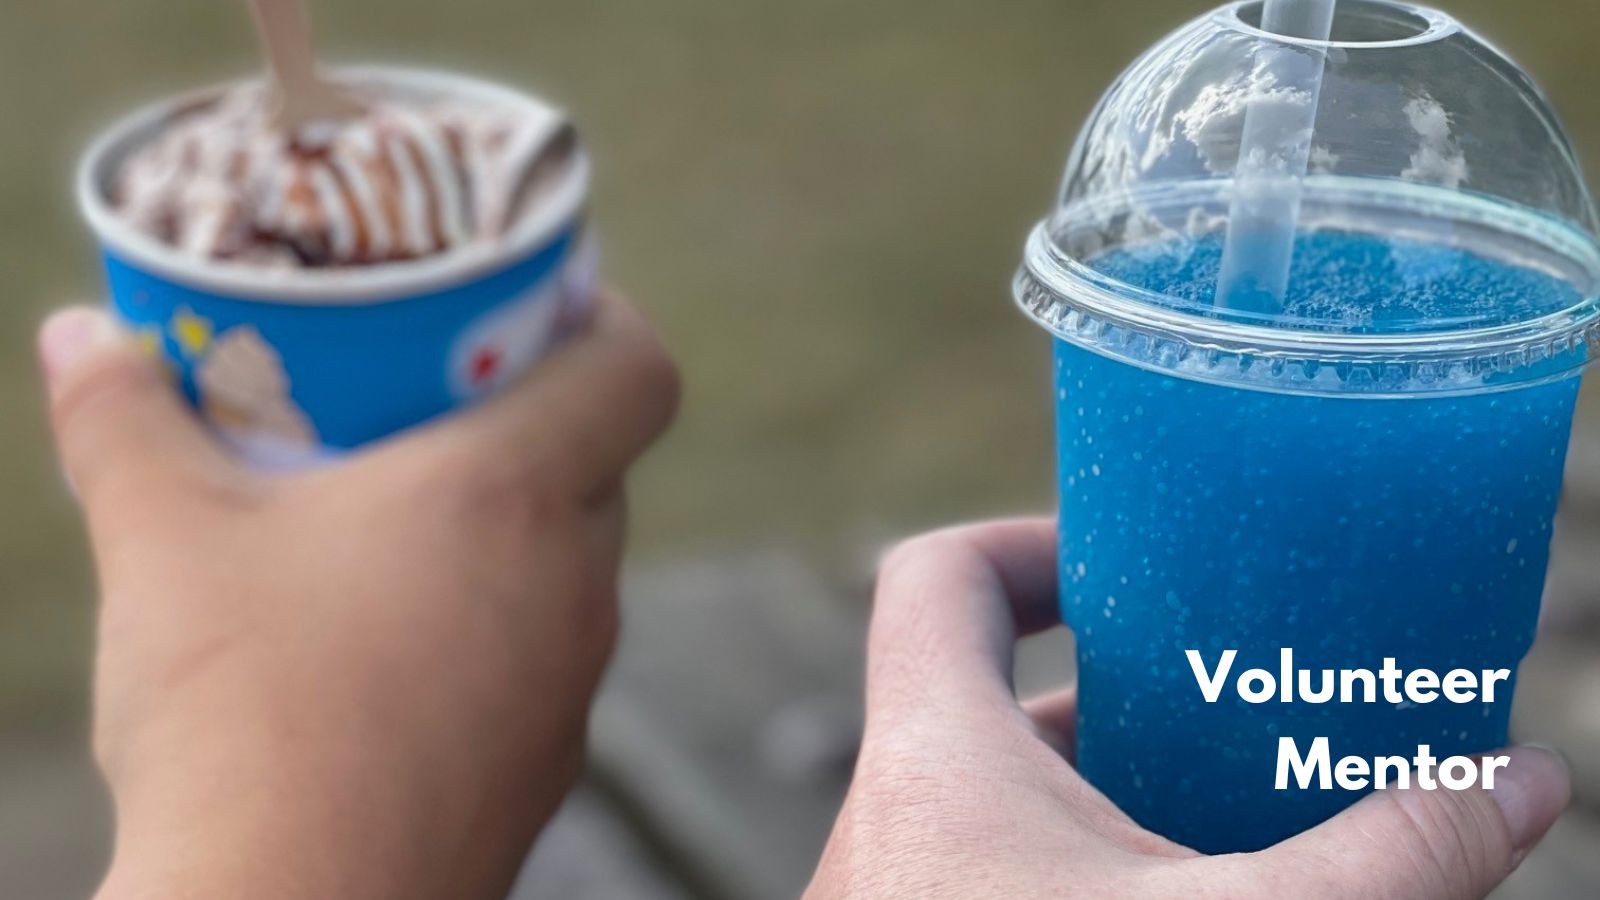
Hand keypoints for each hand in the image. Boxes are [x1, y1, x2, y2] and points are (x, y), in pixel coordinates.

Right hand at [38, 290, 678, 899]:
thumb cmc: (239, 711)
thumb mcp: (159, 538)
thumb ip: (121, 417)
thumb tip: (84, 333)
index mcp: (515, 492)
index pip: (638, 371)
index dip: (605, 320)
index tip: (539, 307)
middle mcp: (574, 580)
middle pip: (593, 462)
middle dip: (521, 423)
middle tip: (422, 407)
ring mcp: (571, 681)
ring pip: (563, 562)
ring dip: (499, 530)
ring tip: (388, 526)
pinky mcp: (546, 762)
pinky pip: (538, 655)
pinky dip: (486, 624)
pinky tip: (388, 647)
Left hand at [808, 520, 1571, 899]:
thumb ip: (1394, 858)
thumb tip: (1527, 783)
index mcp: (934, 761)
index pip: (938, 578)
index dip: (1032, 542)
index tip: (1136, 563)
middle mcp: (893, 823)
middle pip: (996, 701)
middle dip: (1125, 698)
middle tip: (1240, 697)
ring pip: (1008, 814)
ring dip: (1119, 803)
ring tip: (1242, 811)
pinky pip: (1005, 887)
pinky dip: (1095, 881)